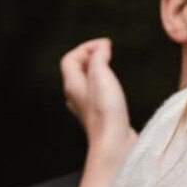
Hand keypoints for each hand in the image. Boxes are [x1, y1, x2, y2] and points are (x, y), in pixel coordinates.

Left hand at [60, 37, 135, 155]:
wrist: (114, 141)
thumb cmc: (106, 112)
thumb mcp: (101, 75)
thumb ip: (98, 57)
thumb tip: (101, 47)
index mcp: (72, 85)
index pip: (70, 59)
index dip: (85, 48)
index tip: (105, 45)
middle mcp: (76, 96)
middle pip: (77, 71)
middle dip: (91, 58)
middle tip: (108, 53)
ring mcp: (87, 108)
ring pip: (87, 84)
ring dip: (98, 73)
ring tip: (112, 68)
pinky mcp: (100, 117)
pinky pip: (97, 96)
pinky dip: (105, 86)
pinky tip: (116, 89)